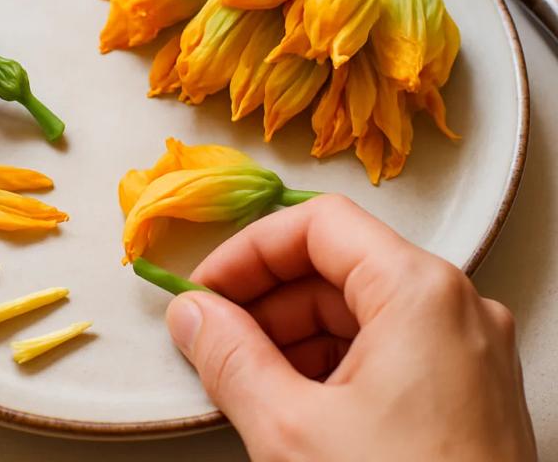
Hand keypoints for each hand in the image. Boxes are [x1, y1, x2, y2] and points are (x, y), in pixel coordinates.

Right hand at [166, 195, 535, 460]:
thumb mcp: (292, 433)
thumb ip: (230, 357)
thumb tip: (191, 314)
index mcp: (421, 291)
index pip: (320, 225)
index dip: (251, 249)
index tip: (205, 288)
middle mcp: (455, 307)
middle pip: (339, 266)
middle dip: (267, 298)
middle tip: (213, 334)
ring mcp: (466, 352)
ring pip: (360, 310)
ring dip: (292, 334)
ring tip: (242, 375)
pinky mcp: (466, 394)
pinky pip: (386, 351)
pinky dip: (330, 365)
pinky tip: (289, 401)